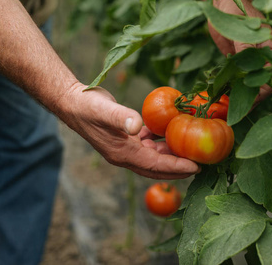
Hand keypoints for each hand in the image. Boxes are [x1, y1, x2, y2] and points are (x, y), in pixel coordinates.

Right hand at [57, 82, 200, 178]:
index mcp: (123, 154)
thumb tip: (138, 125)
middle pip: (157, 168)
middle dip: (178, 169)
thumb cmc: (88, 106)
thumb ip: (122, 117)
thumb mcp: (105, 110)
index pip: (155, 166)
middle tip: (200, 165)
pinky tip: (171, 136)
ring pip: (154, 158)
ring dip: (171, 156)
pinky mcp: (126, 139)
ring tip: (190, 152)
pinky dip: (161, 144)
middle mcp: (125, 155)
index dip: (177, 167)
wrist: (71, 102)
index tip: (196, 166)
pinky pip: (148, 146)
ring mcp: (125, 148)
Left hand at [210, 0, 271, 103]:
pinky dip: (230, 88)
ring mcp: (249, 61)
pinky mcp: (236, 61)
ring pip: (248, 84)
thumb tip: (252, 67)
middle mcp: (263, 58)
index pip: (271, 78)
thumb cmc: (236, 10)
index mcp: (270, 50)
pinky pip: (236, 78)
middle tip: (235, 113)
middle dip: (250, 100)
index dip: (262, 93)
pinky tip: (222, 98)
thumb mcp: (241, 29)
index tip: (249, 104)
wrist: (221, 0)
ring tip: (227, 110)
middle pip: (261, 85)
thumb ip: (246, 48)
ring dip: (239, 97)